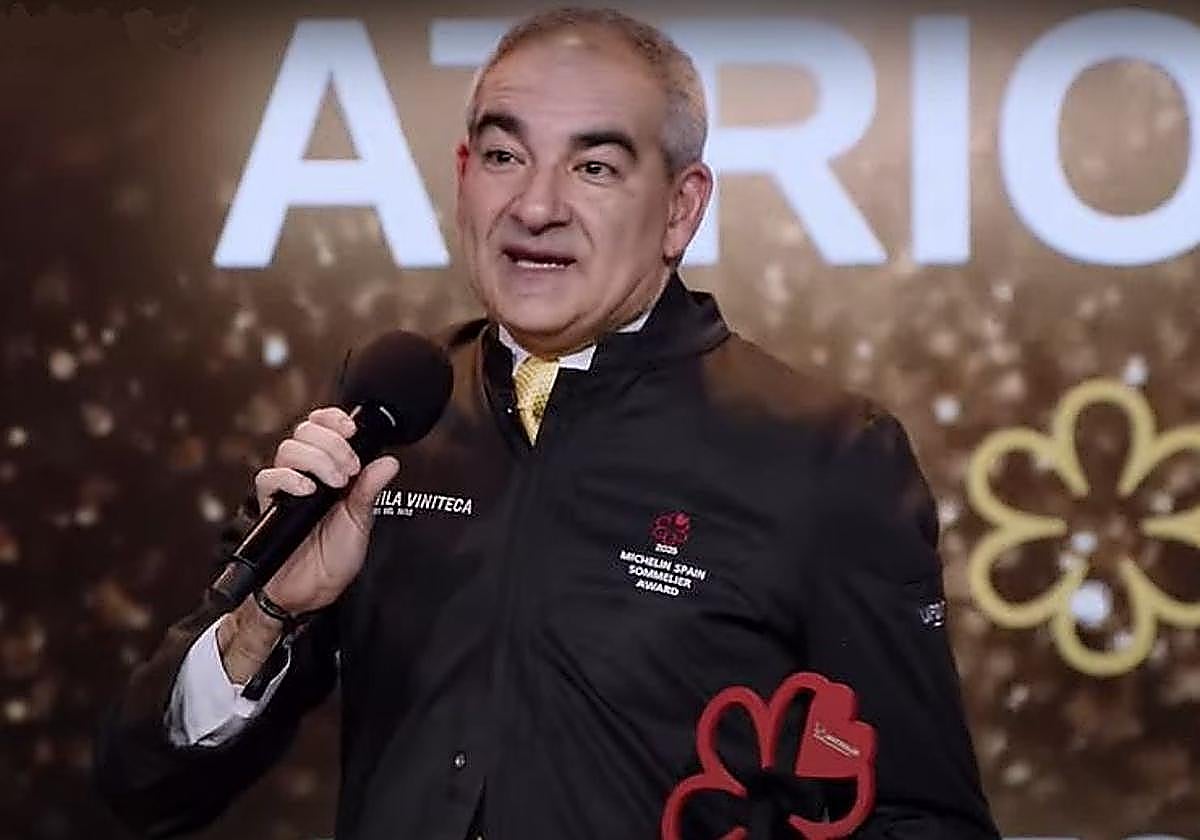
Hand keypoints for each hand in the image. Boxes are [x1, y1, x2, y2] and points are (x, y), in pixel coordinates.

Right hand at [250, 406, 399, 614]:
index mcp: (329, 471)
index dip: (334, 419)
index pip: (322, 427)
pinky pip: (267, 478)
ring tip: (335, 483)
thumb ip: (371, 489)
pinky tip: (308, 490)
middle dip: (332, 443)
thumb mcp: (361, 520)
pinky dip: (289, 478)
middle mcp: (305, 474)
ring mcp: (286, 488)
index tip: (351, 430)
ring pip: (288, 448)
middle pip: (304, 431)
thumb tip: (390, 462)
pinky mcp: (270, 505)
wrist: (312, 591)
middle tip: (350, 468)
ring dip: (317, 459)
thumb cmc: (334, 557)